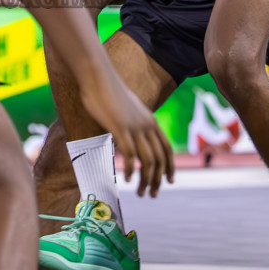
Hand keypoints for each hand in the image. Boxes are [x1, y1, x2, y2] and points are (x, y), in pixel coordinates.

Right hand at [80, 69, 174, 196]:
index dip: (170, 167)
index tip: (169, 181)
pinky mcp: (121, 129)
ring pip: (148, 162)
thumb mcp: (126, 107)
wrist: (98, 75)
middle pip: (160, 159)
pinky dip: (131, 170)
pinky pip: (131, 156)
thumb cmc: (107, 90)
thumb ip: (130, 120)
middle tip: (152, 194)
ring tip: (140, 192)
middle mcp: (147, 125)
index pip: (167, 149)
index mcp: (150, 120)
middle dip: (158, 180)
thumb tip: (127, 131)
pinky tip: (126, 179)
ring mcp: (135, 127)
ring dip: (145, 181)